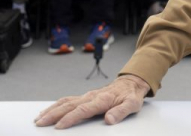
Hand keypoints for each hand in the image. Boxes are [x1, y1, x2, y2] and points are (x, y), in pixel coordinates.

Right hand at [35, 74, 149, 128]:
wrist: (131, 83)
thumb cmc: (131, 95)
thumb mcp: (132, 104)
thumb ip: (121, 112)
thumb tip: (109, 119)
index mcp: (102, 99)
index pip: (83, 110)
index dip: (71, 118)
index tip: (59, 126)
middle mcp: (92, 96)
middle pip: (69, 105)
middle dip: (54, 114)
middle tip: (40, 123)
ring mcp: (87, 96)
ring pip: (66, 102)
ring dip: (52, 110)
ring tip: (39, 118)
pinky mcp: (85, 97)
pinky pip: (68, 100)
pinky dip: (56, 105)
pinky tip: (48, 111)